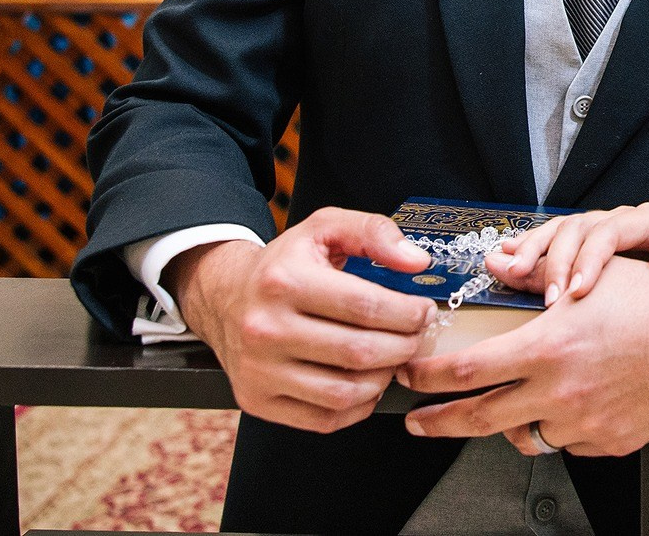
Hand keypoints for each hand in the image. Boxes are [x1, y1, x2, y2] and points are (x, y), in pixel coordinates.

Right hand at [168, 207, 433, 433]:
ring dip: (383, 378)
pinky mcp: (257, 401)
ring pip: (344, 392)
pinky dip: (357, 407)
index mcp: (284, 281)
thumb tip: (416, 261)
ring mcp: (259, 371)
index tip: (423, 312)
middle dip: (403, 346)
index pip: (365, 306)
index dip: (407, 313)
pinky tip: (366, 382)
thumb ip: (375, 232)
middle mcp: (265, 329)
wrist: (225, 297)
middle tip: (415, 336)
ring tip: (392, 358)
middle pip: (358, 352)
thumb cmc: (284, 265)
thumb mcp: (325, 227)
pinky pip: (324, 419)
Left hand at [400, 256, 648, 455]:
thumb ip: (535, 280)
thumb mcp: (592, 278)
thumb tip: (497, 269)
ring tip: (507, 405)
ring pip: (526, 434)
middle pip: (477, 418)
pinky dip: (562, 425)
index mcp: (548, 348)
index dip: (427, 377)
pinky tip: (572, 402)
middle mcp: (560, 392)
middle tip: (418, 420)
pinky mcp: (610, 442)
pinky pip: (569, 441)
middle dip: (438, 421)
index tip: (411, 375)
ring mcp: (585, 424)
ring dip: (511, 420)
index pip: (465, 371)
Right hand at [487, 203, 648, 305]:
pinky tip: (504, 257)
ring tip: (508, 271)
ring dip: (532, 250)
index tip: (578, 292)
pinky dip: (528, 246)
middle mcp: (620, 217)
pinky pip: (553, 236)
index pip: (611, 232)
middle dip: (556, 260)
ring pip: (560, 229)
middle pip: (579, 228)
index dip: (591, 260)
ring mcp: (602, 226)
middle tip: (545, 296)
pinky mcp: (589, 240)